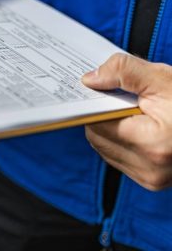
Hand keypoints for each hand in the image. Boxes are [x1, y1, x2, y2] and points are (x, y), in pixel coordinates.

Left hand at [82, 53, 171, 190]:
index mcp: (153, 145)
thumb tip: (89, 80)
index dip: (96, 102)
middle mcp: (150, 170)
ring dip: (111, 127)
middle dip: (104, 114)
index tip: (99, 87)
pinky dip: (121, 139)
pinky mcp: (151, 181)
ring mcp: (151, 179)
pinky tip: (139, 125)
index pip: (97, 122)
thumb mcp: (164, 79)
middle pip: (96, 136)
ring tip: (135, 111)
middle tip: (122, 97)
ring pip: (104, 147)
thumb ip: (123, 72)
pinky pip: (118, 157)